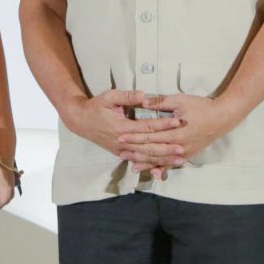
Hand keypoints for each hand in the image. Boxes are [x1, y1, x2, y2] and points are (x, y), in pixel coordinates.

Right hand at [65, 89, 182, 162]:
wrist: (80, 121)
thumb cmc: (95, 106)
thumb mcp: (109, 96)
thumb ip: (128, 96)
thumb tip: (145, 96)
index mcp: (122, 127)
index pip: (147, 126)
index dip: (163, 125)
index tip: (178, 122)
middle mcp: (123, 142)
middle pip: (149, 146)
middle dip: (167, 148)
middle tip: (183, 148)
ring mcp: (121, 150)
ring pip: (145, 157)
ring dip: (163, 159)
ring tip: (179, 160)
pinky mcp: (121, 153)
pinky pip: (138, 161)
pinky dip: (151, 164)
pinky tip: (163, 167)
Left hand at [127, 92, 238, 173]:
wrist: (223, 118)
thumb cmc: (202, 107)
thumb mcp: (180, 100)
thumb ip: (161, 102)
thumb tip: (143, 100)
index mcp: (175, 132)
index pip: (150, 136)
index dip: (134, 137)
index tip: (121, 137)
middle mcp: (179, 146)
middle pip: (153, 151)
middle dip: (136, 152)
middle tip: (121, 152)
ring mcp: (184, 152)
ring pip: (162, 160)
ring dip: (146, 163)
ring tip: (132, 166)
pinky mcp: (189, 155)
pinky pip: (172, 164)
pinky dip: (162, 168)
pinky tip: (153, 172)